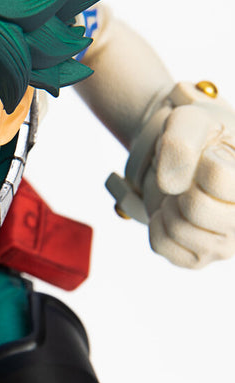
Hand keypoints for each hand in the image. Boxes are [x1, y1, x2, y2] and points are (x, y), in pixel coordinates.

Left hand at [143, 87, 234, 268]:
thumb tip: (170, 185)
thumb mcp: (188, 123)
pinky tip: (171, 213)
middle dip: (180, 187)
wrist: (183, 161)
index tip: (206, 157)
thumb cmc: (195, 139)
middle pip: (195, 208)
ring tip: (180, 196)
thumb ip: (180, 142)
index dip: (199, 161)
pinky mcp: (197, 259)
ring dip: (167, 205)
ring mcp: (226, 246)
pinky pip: (161, 244)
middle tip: (188, 181)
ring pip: (177, 228)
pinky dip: (156, 223)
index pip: (217, 177)